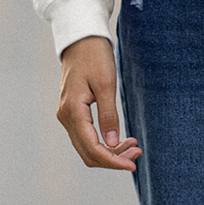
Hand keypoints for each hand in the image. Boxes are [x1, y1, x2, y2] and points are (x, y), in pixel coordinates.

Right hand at [56, 36, 140, 170]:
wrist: (81, 39)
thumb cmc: (95, 57)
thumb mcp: (106, 85)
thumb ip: (108, 115)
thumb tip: (112, 144)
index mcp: (72, 111)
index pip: (92, 148)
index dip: (113, 161)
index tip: (133, 165)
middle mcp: (66, 117)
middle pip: (88, 152)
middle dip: (113, 159)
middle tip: (137, 153)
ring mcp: (67, 115)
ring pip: (87, 146)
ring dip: (110, 152)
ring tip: (133, 146)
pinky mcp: (73, 113)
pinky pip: (86, 136)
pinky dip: (104, 142)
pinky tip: (120, 140)